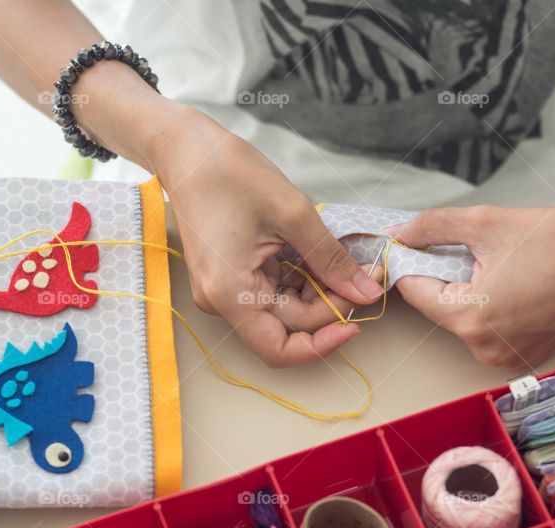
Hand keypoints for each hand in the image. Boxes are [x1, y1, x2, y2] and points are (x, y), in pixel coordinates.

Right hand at [151, 105, 383, 366]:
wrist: (188, 150)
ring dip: (318, 292)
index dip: (321, 344)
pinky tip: (319, 255)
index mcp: (229, 292)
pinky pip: (273, 291)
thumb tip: (366, 292)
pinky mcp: (231, 277)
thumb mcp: (293, 213)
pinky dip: (301, 279)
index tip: (355, 322)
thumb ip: (330, 258)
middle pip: (286, 327)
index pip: (278, 350)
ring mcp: (225, 290)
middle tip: (364, 276)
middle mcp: (222, 300)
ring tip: (344, 260)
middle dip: (328, 306)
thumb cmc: (229, 173)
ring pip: (283, 310)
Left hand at [389, 202, 554, 367]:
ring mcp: (508, 357)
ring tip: (501, 263)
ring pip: (463, 317)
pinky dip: (491, 304)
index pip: (414, 292)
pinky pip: (489, 328)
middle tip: (472, 246)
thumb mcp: (486, 222)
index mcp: (472, 320)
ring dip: (468, 289)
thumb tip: (398, 232)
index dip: (409, 262)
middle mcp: (486, 349)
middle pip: (438, 306)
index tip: (411, 240)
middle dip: (443, 274)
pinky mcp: (526, 355)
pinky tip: (515, 280)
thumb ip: (432, 227)